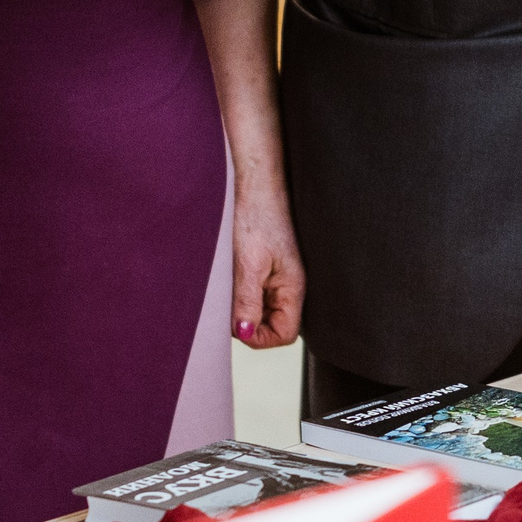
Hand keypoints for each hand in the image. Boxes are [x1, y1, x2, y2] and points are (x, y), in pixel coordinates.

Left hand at [230, 173, 305, 350]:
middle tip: (228, 307)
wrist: (256, 183)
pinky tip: (229, 280)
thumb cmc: (257, 216)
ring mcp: (277, 277)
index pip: (285, 334)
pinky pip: (255, 293)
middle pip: (273, 325)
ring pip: (261, 310)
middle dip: (250, 323)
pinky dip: (241, 293)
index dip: (261, 337)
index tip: (238, 325)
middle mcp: (289, 286)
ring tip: (228, 289)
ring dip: (243, 308)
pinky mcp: (266, 267)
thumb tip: (244, 333)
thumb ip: (247, 301)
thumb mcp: (249, 263)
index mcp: (293, 287)